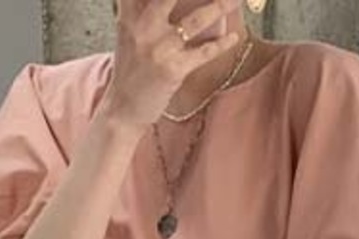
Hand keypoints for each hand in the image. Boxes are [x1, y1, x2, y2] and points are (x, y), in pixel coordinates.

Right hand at [105, 0, 245, 129]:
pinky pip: (204, 52)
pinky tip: (233, 36)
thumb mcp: (128, 30)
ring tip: (236, 0)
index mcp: (130, 12)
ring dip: (221, 7)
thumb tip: (170, 3)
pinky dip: (221, 44)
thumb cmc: (131, 67)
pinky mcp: (172, 69)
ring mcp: (158, 47)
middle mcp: (143, 25)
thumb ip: (141, 7)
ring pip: (196, 20)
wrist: (122, 108)